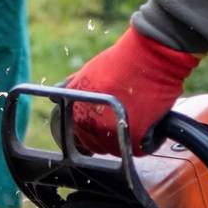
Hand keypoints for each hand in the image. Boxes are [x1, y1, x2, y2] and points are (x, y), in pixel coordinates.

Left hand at [64, 25, 201, 154]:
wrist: (148, 57)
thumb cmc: (122, 61)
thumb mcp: (88, 73)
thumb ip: (75, 89)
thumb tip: (56, 95)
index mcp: (76, 112)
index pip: (79, 136)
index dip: (93, 131)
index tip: (106, 124)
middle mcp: (89, 127)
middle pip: (97, 145)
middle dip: (109, 137)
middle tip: (125, 120)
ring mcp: (111, 136)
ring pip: (119, 150)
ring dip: (128, 139)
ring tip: (139, 118)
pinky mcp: (134, 141)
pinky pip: (141, 149)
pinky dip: (149, 140)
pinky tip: (151, 122)